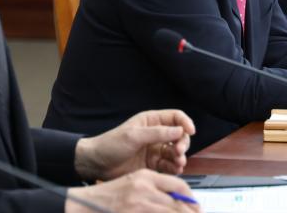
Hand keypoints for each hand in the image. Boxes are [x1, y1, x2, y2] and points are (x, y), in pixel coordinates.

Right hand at [67, 169, 200, 212]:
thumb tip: (176, 200)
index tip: (196, 206)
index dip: (190, 198)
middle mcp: (144, 188)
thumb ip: (153, 189)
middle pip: (178, 203)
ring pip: (171, 212)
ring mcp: (139, 203)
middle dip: (190, 212)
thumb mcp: (133, 183)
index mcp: (146, 176)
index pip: (178, 185)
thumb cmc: (107, 197)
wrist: (82, 206)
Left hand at [75, 110, 194, 181]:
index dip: (185, 122)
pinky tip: (175, 169)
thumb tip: (179, 130)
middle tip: (179, 151)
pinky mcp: (152, 164)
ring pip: (175, 151)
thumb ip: (158, 133)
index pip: (175, 117)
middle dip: (182, 143)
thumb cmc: (110, 144)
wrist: (96, 164)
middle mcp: (156, 134)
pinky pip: (168, 165)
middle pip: (179, 135)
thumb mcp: (134, 136)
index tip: (190, 131)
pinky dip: (174, 167)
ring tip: (178, 163)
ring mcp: (155, 149)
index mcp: (151, 121)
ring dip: (180, 157)